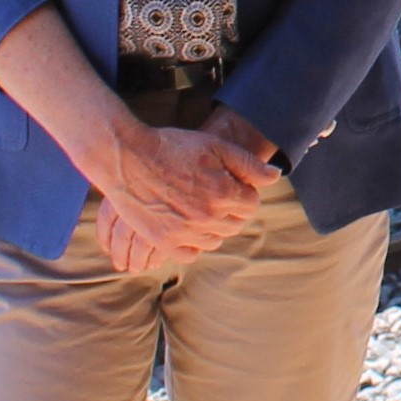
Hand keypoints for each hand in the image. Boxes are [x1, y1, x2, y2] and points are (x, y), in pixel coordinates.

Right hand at [0, 7, 263, 267]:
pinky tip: (188, 227)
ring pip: (215, 240)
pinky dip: (194, 244)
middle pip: (235, 224)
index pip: (251, 205)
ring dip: (214, 227)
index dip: (244, 192)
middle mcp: (206, 217)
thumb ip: (248, 164)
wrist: (126, 157)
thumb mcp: (215, 146)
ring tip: (200, 208)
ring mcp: (184, 232)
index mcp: (222, 193)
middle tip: (215, 194)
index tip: (231, 183)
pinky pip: (190, 254)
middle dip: (231, 210)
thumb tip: (274, 177)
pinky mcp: (163, 241)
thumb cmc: (171, 147)